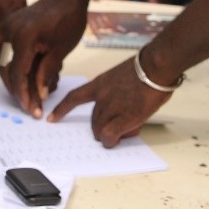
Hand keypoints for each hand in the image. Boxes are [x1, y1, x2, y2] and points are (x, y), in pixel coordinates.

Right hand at [0, 0, 86, 116]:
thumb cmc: (68, 21)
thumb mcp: (60, 51)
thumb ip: (46, 73)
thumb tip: (40, 95)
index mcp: (24, 39)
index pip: (18, 74)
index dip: (24, 94)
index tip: (30, 109)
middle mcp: (10, 31)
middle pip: (6, 69)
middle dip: (16, 89)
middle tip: (27, 105)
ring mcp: (7, 26)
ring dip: (8, 75)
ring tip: (20, 91)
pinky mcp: (9, 23)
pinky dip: (0, 56)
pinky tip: (9, 66)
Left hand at [48, 57, 170, 147]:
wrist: (156, 67)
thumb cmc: (147, 70)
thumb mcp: (122, 77)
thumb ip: (116, 93)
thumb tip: (121, 112)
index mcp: (100, 84)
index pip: (74, 97)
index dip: (62, 109)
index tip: (51, 118)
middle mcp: (101, 97)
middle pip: (93, 121)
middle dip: (104, 127)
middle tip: (121, 126)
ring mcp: (111, 108)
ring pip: (100, 131)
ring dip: (111, 134)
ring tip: (129, 128)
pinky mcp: (123, 118)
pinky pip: (109, 136)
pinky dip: (112, 141)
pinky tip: (118, 139)